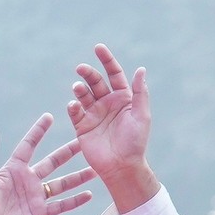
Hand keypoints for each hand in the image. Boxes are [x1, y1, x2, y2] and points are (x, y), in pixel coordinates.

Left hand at [0, 114, 93, 214]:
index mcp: (14, 169)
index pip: (29, 145)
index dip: (38, 131)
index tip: (49, 116)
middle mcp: (27, 180)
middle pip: (52, 162)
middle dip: (68, 152)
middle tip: (84, 141)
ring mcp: (35, 197)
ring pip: (61, 184)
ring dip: (78, 177)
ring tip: (94, 170)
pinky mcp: (39, 213)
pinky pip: (60, 205)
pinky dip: (75, 201)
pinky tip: (89, 196)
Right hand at [68, 43, 160, 210]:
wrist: (122, 166)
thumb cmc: (135, 142)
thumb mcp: (141, 115)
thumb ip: (139, 93)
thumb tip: (140, 69)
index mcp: (123, 98)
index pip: (113, 74)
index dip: (106, 60)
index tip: (98, 48)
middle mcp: (107, 103)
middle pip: (95, 81)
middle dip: (88, 73)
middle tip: (81, 68)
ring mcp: (93, 114)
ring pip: (83, 94)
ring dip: (79, 89)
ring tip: (78, 88)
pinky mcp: (82, 127)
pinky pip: (75, 112)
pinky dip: (73, 106)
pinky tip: (74, 104)